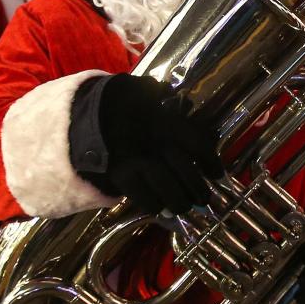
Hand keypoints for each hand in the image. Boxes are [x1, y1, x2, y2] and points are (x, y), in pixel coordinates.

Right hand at [97, 74, 222, 214]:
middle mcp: (157, 144)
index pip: (198, 145)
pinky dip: (156, 207)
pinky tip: (162, 209)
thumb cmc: (121, 101)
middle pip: (186, 173)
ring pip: (169, 191)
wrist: (86, 114)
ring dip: (180, 203)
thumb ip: (170, 105)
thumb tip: (191, 113)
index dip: (211, 163)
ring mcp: (139, 162)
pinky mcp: (122, 177)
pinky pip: (145, 199)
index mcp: (166, 122)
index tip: (217, 175)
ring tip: (184, 207)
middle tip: (204, 199)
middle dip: (198, 189)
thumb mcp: (148, 94)